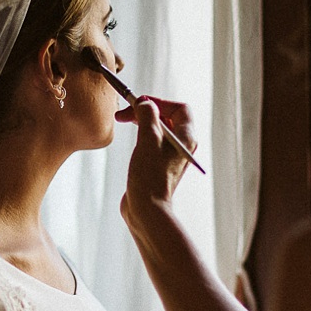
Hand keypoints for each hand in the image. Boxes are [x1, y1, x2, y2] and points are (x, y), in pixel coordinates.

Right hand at [117, 97, 197, 228]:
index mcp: (186, 139)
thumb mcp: (148, 138)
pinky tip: (130, 140)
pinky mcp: (158, 165)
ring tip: (124, 121)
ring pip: (158, 129)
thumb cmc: (150, 176)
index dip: (159, 102)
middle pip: (167, 117)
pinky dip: (141, 135)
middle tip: (125, 113)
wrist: (146, 209)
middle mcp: (181, 147)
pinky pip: (152, 142)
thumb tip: (144, 103)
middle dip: (146, 110)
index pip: (180, 108)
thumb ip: (147, 115)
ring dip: (141, 122)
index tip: (139, 104)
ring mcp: (170, 157)